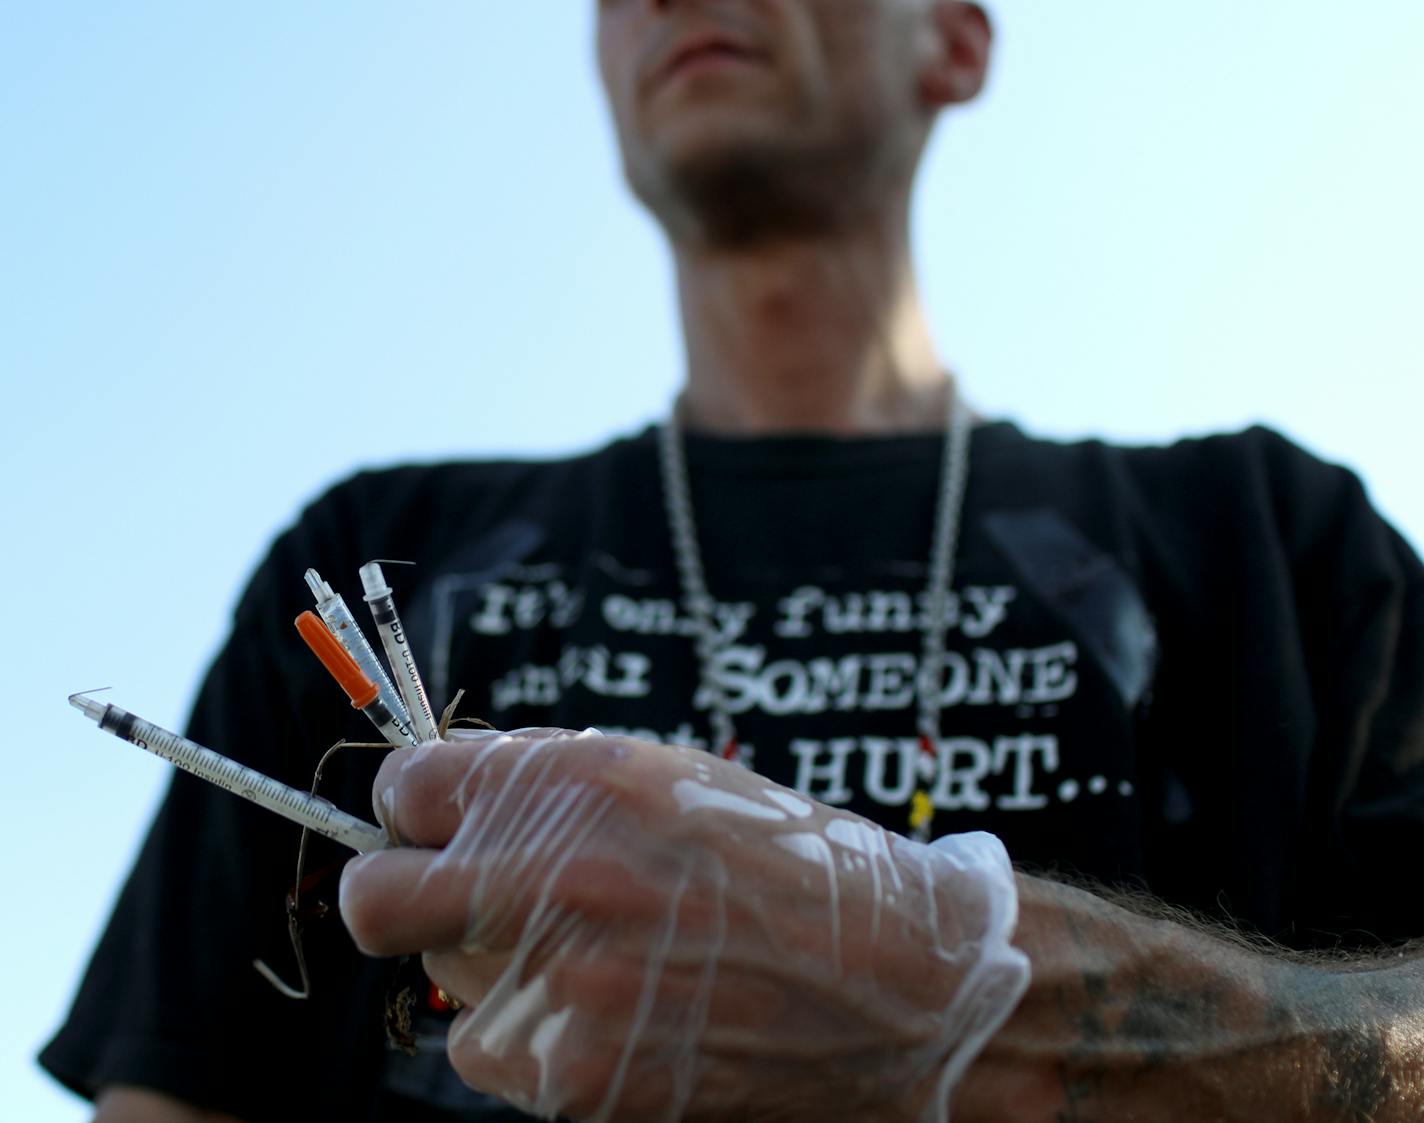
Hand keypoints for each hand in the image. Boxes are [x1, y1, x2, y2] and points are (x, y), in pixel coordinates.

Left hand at [339, 728, 1027, 1121]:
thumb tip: (444, 798)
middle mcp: (558, 876)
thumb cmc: (787, 864)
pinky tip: (615, 1013)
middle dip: (393, 891)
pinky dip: (532, 1034)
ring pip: (444, 978)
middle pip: (375, 896)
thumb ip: (552, 783)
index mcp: (582, 781)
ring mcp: (562, 985)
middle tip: (440, 897)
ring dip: (492, 965)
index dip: (417, 804)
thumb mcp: (672, 778)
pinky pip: (491, 1052)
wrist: (899, 981)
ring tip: (596, 956)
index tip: (435, 821)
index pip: (410, 782)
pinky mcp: (577, 1076)